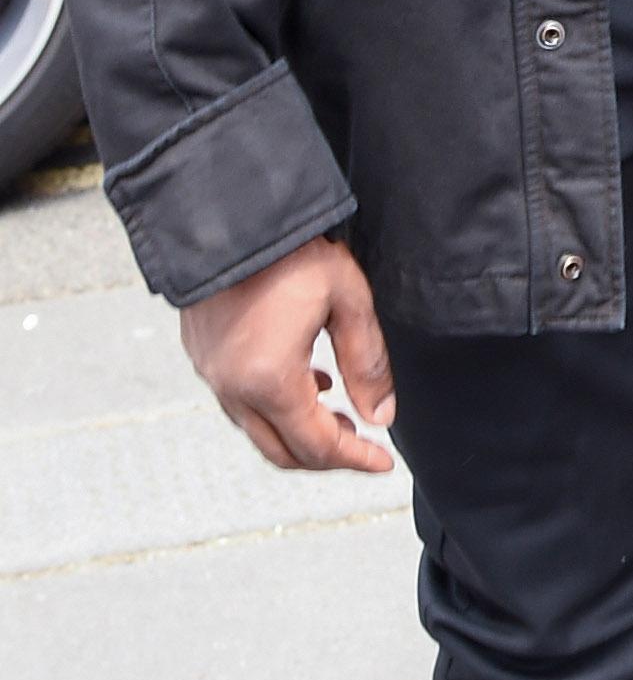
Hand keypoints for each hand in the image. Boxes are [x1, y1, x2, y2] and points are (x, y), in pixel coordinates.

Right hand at [182, 234, 397, 475]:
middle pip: (282, 451)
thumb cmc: (289, 252)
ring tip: (340, 412)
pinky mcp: (202, 355)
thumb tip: (380, 417)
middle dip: (327, 456)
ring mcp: (211, 373)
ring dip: (300, 432)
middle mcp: (232, 387)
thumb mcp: (348, 301)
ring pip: (258, 430)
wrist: (227, 216)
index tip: (382, 463)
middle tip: (363, 444)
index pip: (318, 446)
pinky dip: (275, 409)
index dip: (354, 459)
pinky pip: (239, 403)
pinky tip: (308, 383)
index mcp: (270, 380)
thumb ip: (367, 364)